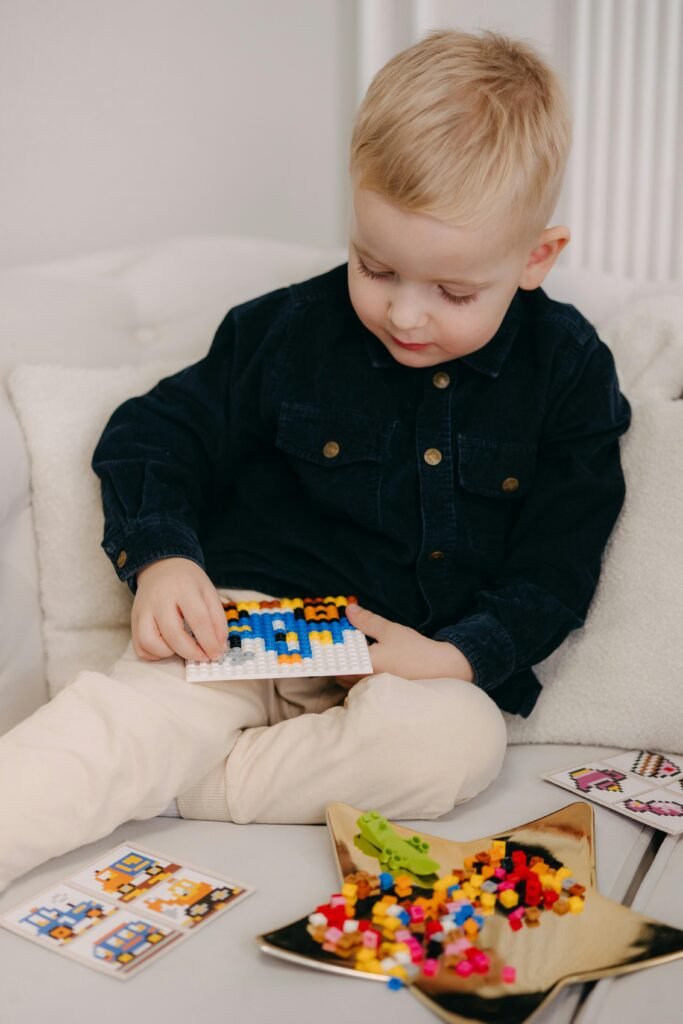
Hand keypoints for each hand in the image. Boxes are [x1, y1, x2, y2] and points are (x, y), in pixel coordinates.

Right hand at [132, 557, 226, 661]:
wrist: (161, 567)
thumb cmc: (188, 582)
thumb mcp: (208, 592)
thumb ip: (217, 619)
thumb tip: (219, 647)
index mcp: (183, 589)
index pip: (198, 619)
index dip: (209, 642)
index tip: (217, 654)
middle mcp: (159, 599)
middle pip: (173, 634)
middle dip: (192, 652)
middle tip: (203, 656)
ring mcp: (143, 610)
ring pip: (150, 643)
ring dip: (169, 653)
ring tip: (182, 648)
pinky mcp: (133, 620)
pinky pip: (140, 647)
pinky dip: (154, 655)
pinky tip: (168, 647)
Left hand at [337, 604, 473, 688]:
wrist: (442, 670)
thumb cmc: (415, 650)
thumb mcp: (390, 630)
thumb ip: (366, 621)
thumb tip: (349, 609)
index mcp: (363, 667)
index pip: (333, 663)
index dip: (327, 652)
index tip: (324, 640)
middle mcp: (364, 682)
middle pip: (338, 673)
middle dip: (337, 659)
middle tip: (340, 641)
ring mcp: (373, 690)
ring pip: (349, 680)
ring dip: (347, 667)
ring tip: (353, 651)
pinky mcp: (381, 692)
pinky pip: (361, 685)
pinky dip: (358, 674)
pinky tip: (368, 662)